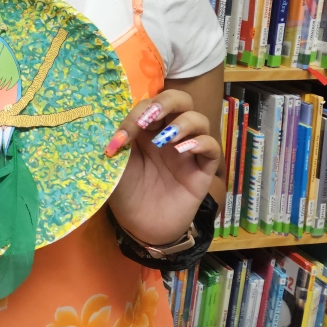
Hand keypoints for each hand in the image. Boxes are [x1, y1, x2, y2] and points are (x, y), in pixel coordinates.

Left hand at [103, 89, 221, 244]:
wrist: (140, 225)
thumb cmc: (126, 192)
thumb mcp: (116, 162)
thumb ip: (120, 138)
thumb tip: (115, 117)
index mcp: (147, 128)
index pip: (151, 103)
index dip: (138, 112)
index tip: (122, 135)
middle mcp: (169, 133)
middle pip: (181, 100)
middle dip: (167, 102)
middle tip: (151, 117)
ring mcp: (188, 150)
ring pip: (200, 119)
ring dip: (183, 123)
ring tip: (166, 140)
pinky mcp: (203, 169)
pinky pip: (212, 147)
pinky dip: (200, 143)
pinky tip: (182, 151)